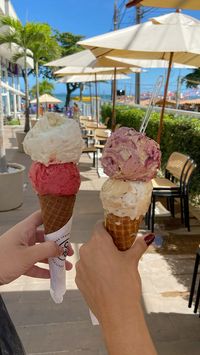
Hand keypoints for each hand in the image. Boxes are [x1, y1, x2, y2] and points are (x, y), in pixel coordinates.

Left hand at [0, 211, 73, 284]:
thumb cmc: (3, 261)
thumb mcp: (27, 255)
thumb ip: (46, 250)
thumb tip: (61, 247)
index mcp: (25, 229)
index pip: (42, 217)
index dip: (54, 218)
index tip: (67, 223)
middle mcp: (24, 237)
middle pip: (44, 237)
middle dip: (58, 244)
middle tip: (69, 251)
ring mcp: (21, 250)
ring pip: (40, 252)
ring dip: (52, 259)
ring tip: (66, 266)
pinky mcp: (17, 262)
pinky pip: (34, 264)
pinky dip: (43, 269)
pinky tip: (53, 275)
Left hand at [75, 222, 155, 354]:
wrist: (117, 312)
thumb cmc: (125, 282)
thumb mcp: (133, 260)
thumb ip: (138, 245)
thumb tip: (148, 237)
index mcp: (98, 242)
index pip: (100, 226)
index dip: (109, 229)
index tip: (117, 235)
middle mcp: (85, 251)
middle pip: (95, 242)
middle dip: (105, 246)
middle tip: (119, 254)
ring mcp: (80, 266)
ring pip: (90, 256)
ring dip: (99, 259)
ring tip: (113, 270)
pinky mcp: (78, 280)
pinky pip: (86, 270)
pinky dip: (94, 271)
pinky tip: (105, 280)